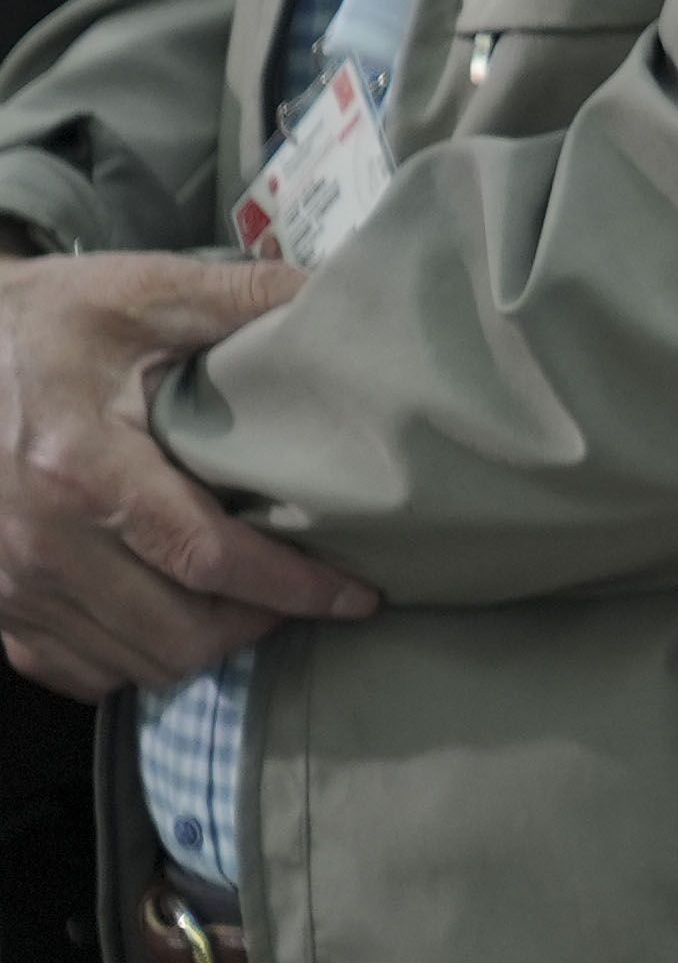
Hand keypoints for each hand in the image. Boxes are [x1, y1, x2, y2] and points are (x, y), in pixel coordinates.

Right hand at [0, 252, 376, 698]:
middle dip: (256, 624)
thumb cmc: (43, 322)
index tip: (357, 596)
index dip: (293, 587)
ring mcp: (9, 581)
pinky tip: (170, 617)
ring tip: (247, 604)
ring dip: (202, 646)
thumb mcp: (139, 293)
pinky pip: (72, 669)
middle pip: (175, 633)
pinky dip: (132, 659)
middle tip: (302, 592)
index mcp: (82, 470)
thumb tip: (336, 299)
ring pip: (130, 664)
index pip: (208, 558)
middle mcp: (40, 542)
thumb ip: (241, 298)